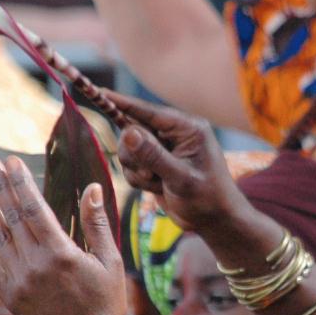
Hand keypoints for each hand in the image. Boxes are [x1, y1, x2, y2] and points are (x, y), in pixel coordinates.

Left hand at [0, 156, 126, 314]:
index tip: (12, 162)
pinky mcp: (10, 298)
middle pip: (11, 217)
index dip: (21, 183)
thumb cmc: (107, 305)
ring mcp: (19, 282)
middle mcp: (35, 265)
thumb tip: (92, 188)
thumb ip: (97, 225)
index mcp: (61, 254)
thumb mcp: (111, 263)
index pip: (34, 208)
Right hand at [105, 91, 250, 237]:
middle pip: (133, 130)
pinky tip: (158, 188)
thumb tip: (128, 132)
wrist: (215, 221)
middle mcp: (175, 134)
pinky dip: (139, 179)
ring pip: (129, 150)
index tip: (100, 92)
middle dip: (135, 155)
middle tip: (149, 174)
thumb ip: (154, 156)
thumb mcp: (181, 178)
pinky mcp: (156, 164)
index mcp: (187, 129)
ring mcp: (164, 149)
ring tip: (158, 183)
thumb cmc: (208, 198)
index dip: (122, 103)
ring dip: (137, 170)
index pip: (149, 111)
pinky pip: (132, 165)